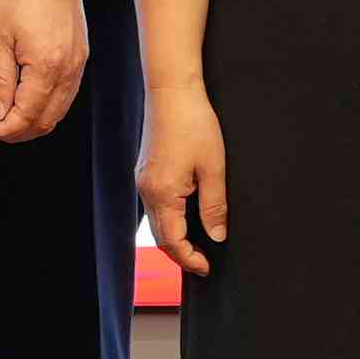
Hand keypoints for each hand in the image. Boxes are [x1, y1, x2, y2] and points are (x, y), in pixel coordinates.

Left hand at [0, 0, 88, 142]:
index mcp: (47, 67)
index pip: (26, 116)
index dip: (4, 130)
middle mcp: (69, 69)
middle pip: (46, 120)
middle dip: (19, 132)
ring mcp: (79, 63)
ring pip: (59, 111)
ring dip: (34, 122)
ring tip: (8, 118)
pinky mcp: (81, 55)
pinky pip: (68, 94)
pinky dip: (49, 106)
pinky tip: (29, 101)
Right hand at [135, 81, 228, 277]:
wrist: (172, 91)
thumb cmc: (194, 123)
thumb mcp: (213, 168)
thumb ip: (214, 206)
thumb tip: (216, 235)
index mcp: (163, 193)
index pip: (173, 242)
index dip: (190, 259)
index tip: (207, 267)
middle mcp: (146, 191)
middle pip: (160, 237)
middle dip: (180, 254)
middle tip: (203, 263)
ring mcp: (143, 181)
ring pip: (156, 223)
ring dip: (174, 238)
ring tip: (196, 245)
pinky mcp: (145, 171)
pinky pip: (154, 206)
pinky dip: (168, 220)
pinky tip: (184, 218)